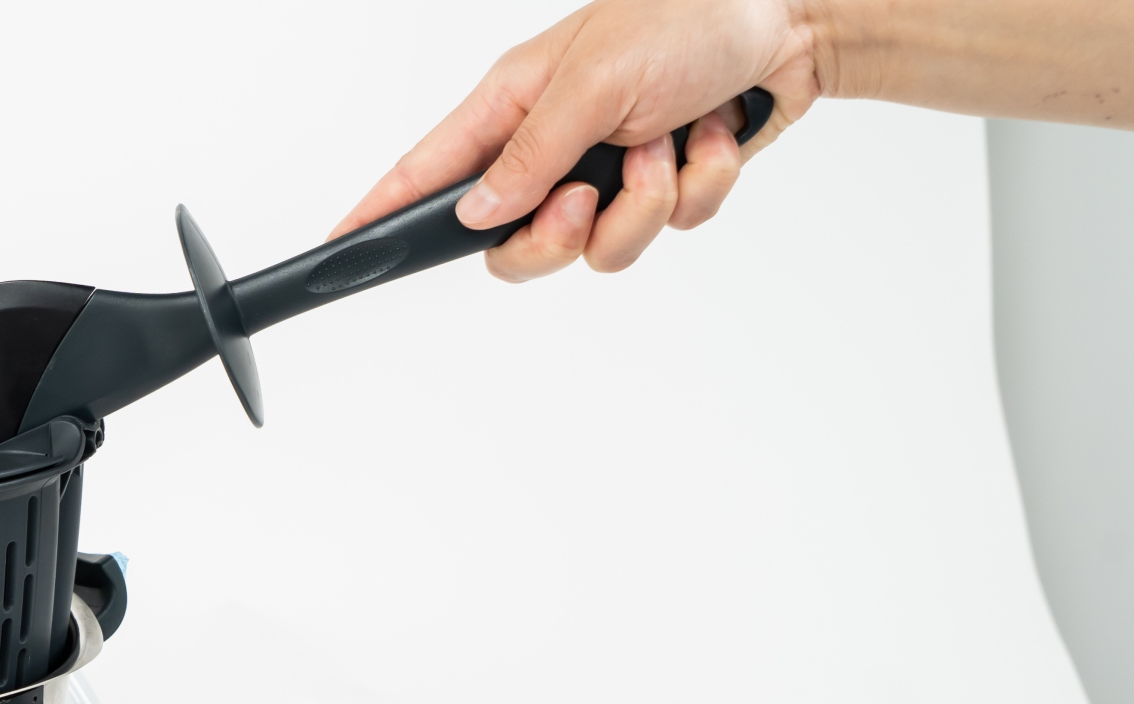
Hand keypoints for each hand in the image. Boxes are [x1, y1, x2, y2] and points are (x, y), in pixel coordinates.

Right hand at [333, 0, 825, 280]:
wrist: (793, 21)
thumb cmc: (689, 17)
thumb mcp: (594, 79)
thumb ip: (530, 153)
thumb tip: (476, 212)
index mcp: (513, 106)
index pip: (426, 171)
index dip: (379, 212)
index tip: (340, 251)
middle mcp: (552, 148)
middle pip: (512, 246)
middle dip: (560, 236)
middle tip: (588, 196)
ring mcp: (607, 173)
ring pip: (596, 250)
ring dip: (647, 202)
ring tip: (669, 141)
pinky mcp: (660, 188)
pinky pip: (664, 231)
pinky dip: (696, 188)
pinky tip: (707, 138)